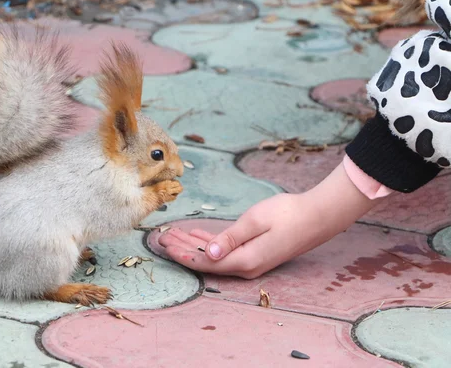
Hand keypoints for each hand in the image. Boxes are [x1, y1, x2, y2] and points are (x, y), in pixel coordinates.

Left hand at [158, 163, 381, 278]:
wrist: (319, 216)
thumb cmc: (288, 214)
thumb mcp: (255, 221)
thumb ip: (230, 238)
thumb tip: (209, 253)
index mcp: (245, 261)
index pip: (205, 261)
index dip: (182, 254)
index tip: (164, 243)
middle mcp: (247, 267)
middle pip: (207, 261)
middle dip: (183, 250)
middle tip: (161, 238)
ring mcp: (252, 262)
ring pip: (215, 256)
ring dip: (194, 245)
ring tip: (174, 236)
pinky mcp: (256, 254)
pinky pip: (227, 251)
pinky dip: (210, 242)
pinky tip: (198, 235)